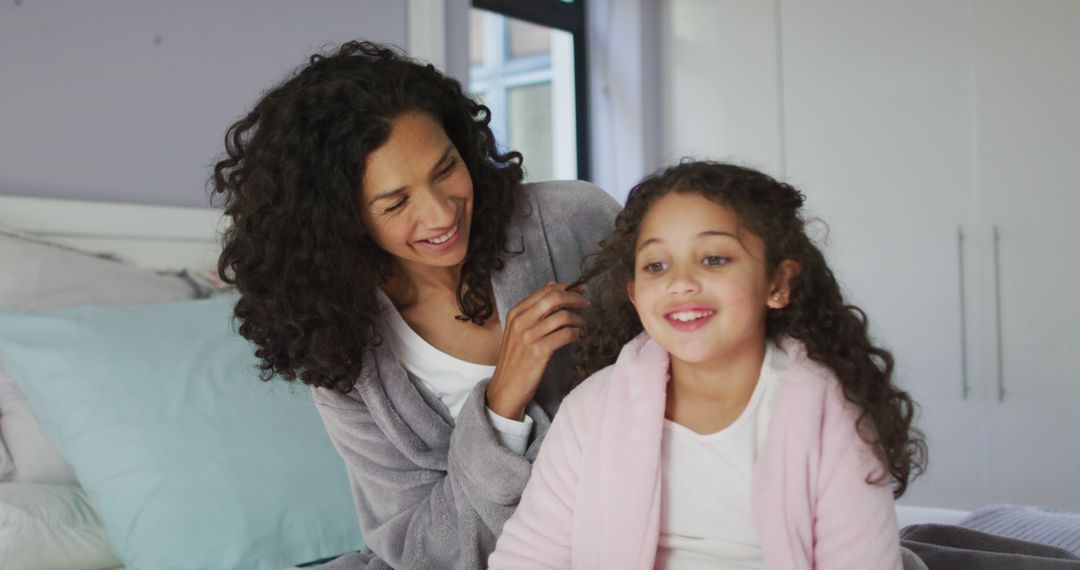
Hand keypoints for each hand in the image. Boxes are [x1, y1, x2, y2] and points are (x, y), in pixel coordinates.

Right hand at [486, 282, 587, 420]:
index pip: (545, 291)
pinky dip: (576, 334)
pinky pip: (566, 334)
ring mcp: (529, 336)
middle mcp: (521, 321)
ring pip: (563, 316)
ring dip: (579, 319)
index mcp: (516, 313)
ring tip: (583, 326)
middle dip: (575, 298)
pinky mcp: (539, 352)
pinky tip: (578, 337)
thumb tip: (553, 285)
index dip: (566, 287)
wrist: (506, 388)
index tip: (580, 289)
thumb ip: (534, 308)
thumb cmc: (516, 359)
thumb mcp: (519, 330)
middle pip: (554, 298)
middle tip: (586, 304)